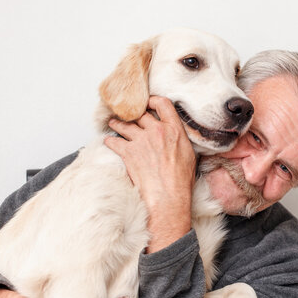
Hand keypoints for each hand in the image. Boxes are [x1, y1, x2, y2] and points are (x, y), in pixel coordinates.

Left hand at [104, 96, 195, 252]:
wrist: (169, 196)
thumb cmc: (181, 180)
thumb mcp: (189, 154)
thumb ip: (179, 139)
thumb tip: (175, 136)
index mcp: (174, 129)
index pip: (162, 104)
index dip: (153, 100)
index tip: (148, 103)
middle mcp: (157, 131)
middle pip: (141, 113)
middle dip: (133, 113)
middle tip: (128, 113)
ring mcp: (141, 141)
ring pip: (124, 124)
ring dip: (118, 123)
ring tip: (113, 123)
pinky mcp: (128, 153)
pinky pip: (114, 141)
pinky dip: (110, 141)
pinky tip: (108, 141)